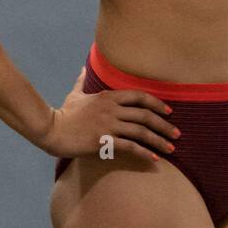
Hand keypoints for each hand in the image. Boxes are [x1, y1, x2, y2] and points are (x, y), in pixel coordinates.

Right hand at [38, 66, 180, 163]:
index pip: (140, 96)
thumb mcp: (75, 94)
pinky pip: (130, 146)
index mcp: (109, 97)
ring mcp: (108, 125)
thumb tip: (85, 68)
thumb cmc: (63, 114)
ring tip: (171, 148)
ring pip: (141, 131)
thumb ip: (83, 81)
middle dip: (164, 125)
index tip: (169, 112)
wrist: (50, 130)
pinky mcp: (103, 140)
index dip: (157, 104)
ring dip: (159, 140)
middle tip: (176, 133)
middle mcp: (112, 109)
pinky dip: (145, 153)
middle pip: (145, 115)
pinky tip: (154, 159)